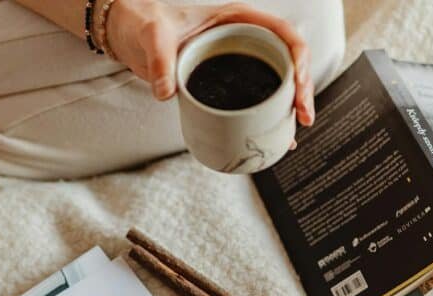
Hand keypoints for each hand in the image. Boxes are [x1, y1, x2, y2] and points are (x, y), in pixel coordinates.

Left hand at [105, 0, 314, 125]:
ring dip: (288, 107)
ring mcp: (235, 63)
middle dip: (301, 89)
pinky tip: (273, 140)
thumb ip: (160, 61)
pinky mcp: (223, 84)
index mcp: (237, 19)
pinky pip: (251, 100)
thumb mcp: (153, 36)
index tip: (299, 82)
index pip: (282, 32)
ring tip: (293, 134)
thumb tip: (167, 93)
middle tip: (302, 116)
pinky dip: (264, 120)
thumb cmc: (146, 23)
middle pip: (286, 61)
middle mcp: (242, 40)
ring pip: (274, 84)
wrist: (130, 35)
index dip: (298, 56)